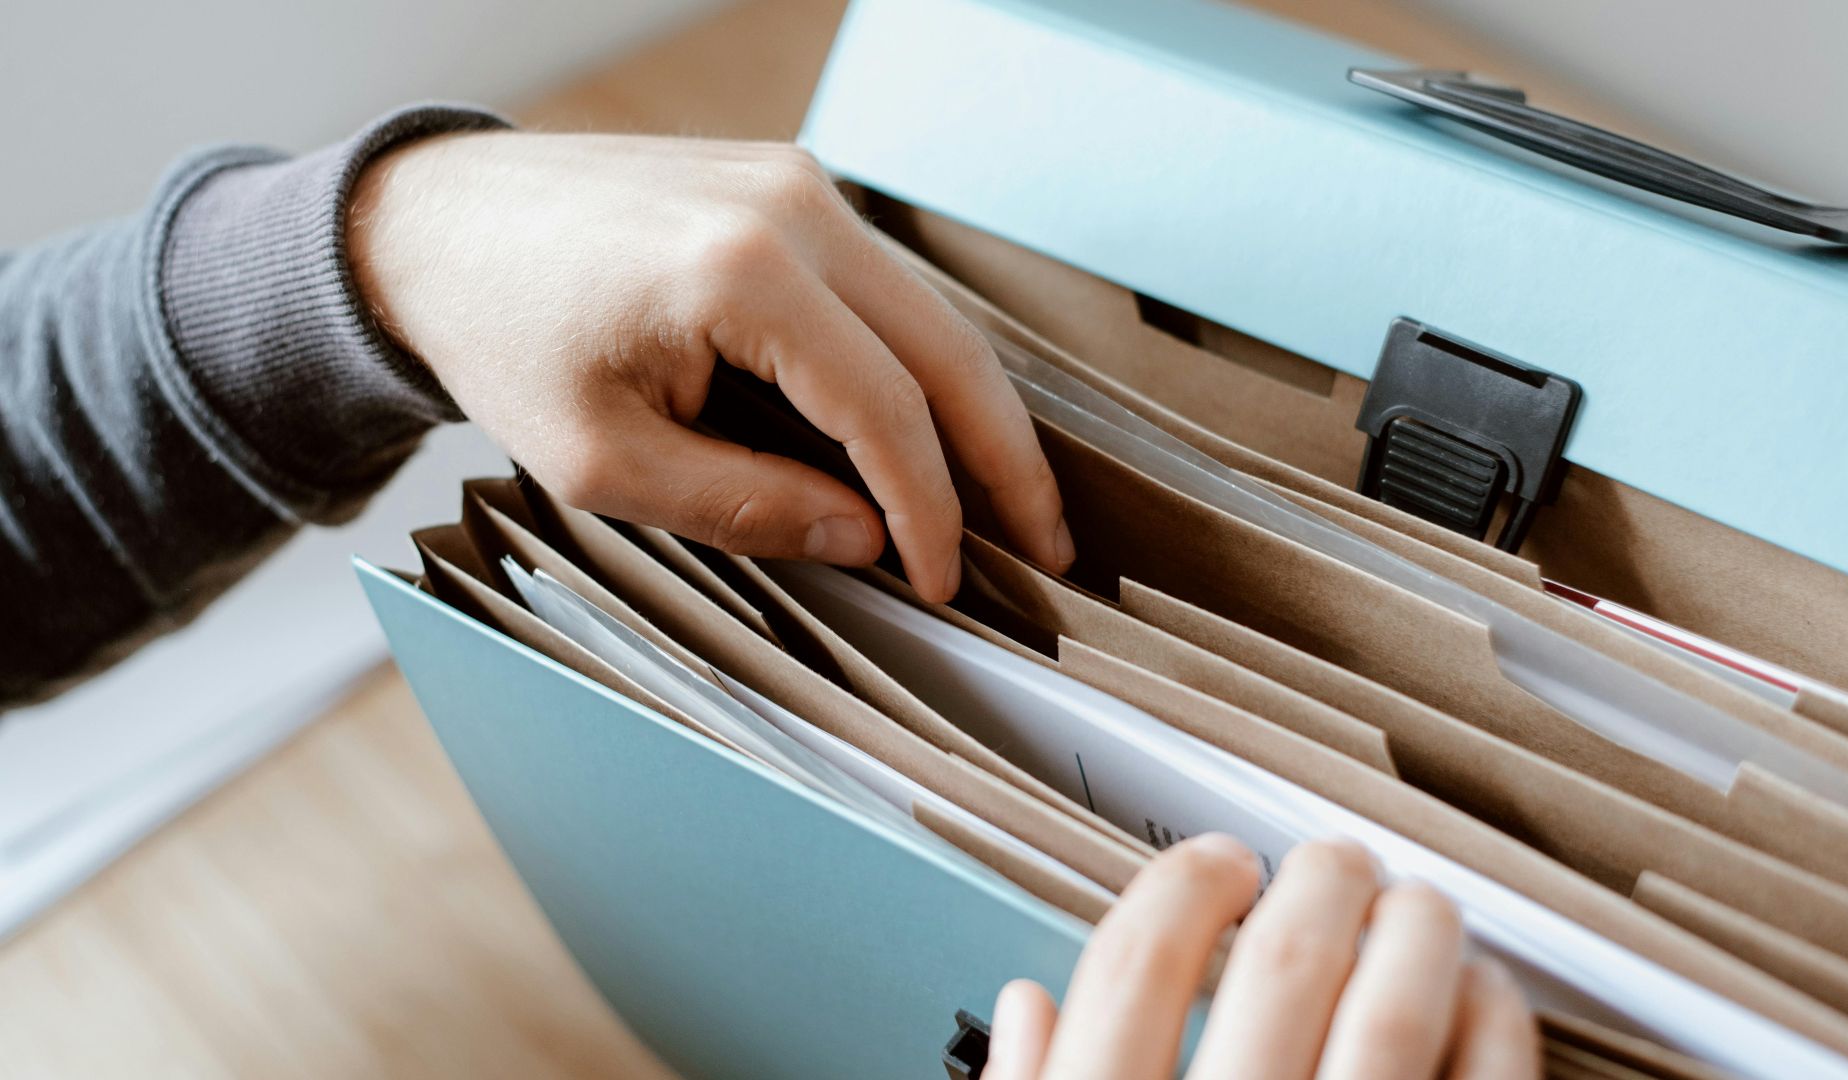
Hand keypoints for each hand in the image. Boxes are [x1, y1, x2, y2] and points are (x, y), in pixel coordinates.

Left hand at [346, 132, 1072, 601]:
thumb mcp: (605, 461)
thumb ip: (747, 504)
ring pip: (932, 314)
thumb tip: (866, 538)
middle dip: (1007, 460)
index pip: (886, 410)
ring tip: (1011, 500)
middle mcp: (792, 208)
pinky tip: (936, 428)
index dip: (930, 510)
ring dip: (975, 411)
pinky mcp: (787, 187)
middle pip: (949, 350)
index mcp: (743, 272)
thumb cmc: (500, 335)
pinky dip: (921, 364)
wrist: (432, 223)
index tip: (945, 580)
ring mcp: (796, 184)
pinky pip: (884, 287)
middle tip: (1049, 547)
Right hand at [986, 836, 1538, 1079]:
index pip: (1134, 971)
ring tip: (1417, 907)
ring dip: (1415, 937)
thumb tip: (1027, 1009)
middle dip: (1316, 886)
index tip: (1217, 865)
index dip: (1180, 888)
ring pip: (1392, 1022)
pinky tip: (1485, 997)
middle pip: (1280, 971)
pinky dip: (1495, 1027)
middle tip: (1332, 865)